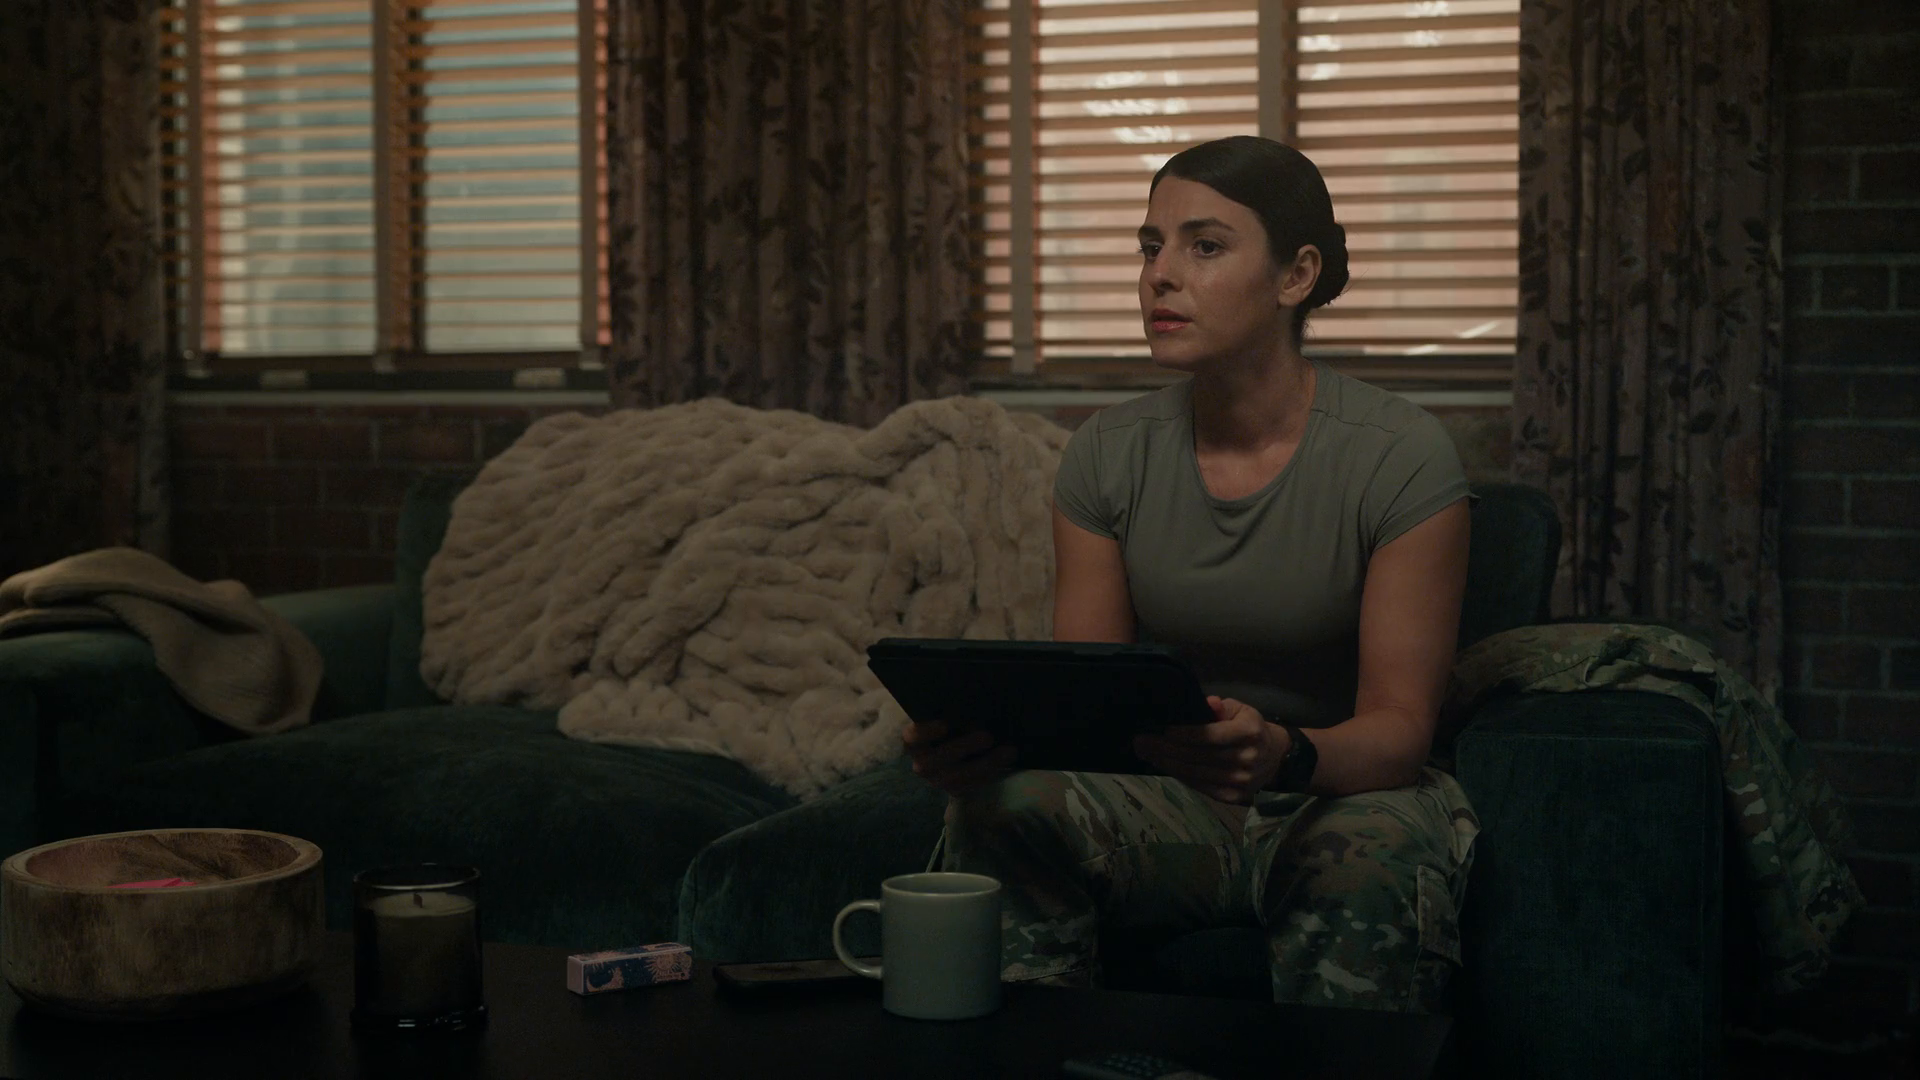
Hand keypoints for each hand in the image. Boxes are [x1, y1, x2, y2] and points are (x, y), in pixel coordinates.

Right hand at [902, 719, 1018, 796]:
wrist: (962, 753)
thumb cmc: (955, 725)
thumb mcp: (951, 718)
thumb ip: (955, 713)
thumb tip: (976, 702)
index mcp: (914, 740)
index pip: (912, 736)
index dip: (925, 731)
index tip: (945, 724)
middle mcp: (921, 762)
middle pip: (936, 760)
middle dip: (963, 747)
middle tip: (988, 737)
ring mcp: (937, 779)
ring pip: (956, 777)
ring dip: (985, 764)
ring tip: (1008, 751)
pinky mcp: (955, 790)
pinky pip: (970, 787)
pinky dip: (990, 774)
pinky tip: (1007, 761)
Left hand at [1133, 696, 1289, 804]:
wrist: (1274, 757)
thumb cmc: (1249, 728)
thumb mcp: (1240, 710)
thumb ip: (1222, 707)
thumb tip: (1208, 703)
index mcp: (1249, 733)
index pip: (1210, 735)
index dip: (1184, 734)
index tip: (1162, 730)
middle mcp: (1246, 759)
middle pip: (1198, 756)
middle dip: (1165, 749)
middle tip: (1142, 742)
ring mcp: (1240, 781)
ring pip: (1195, 773)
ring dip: (1167, 764)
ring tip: (1147, 754)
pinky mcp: (1233, 797)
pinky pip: (1200, 786)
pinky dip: (1180, 776)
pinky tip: (1164, 766)